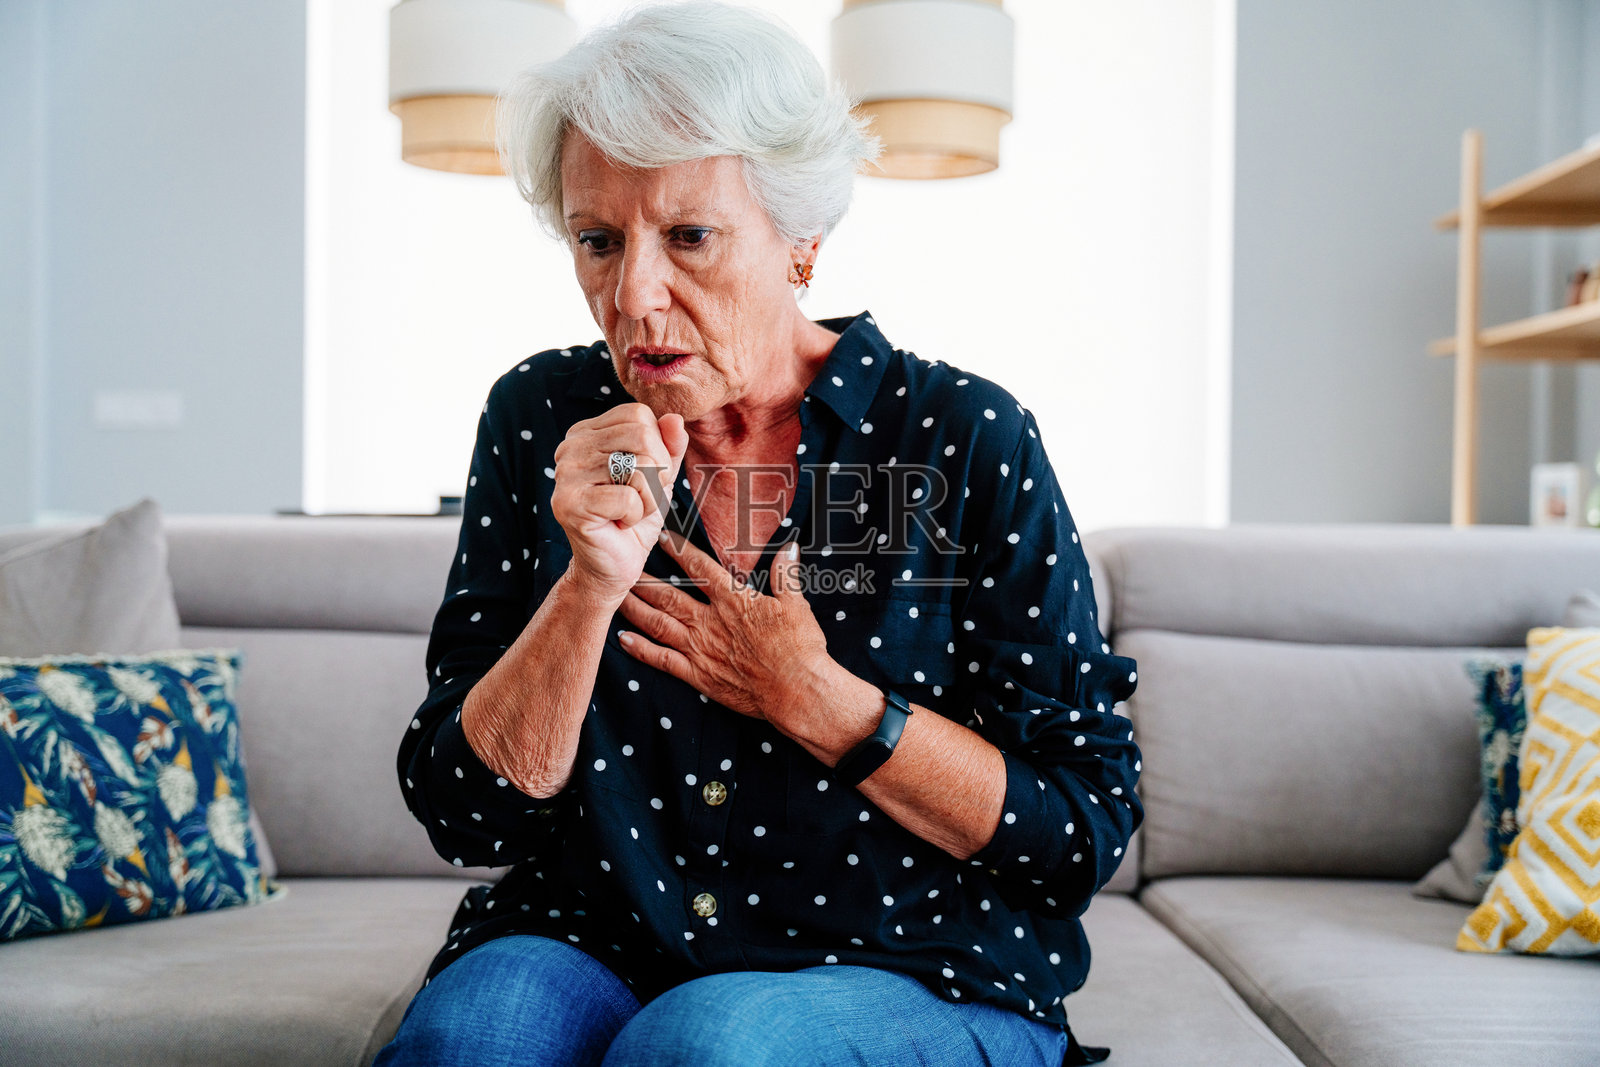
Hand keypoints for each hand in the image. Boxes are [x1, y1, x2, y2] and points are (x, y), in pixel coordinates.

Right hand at [551, 404, 688, 603]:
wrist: (613, 566)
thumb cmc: (634, 516)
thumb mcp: (660, 476)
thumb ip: (669, 446)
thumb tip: (674, 418)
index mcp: (586, 432)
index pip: (639, 415)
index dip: (658, 448)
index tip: (643, 477)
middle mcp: (569, 447)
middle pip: (643, 437)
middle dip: (657, 474)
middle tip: (639, 499)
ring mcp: (565, 475)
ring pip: (640, 468)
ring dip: (648, 499)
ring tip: (628, 512)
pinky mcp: (570, 504)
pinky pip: (629, 497)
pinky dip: (635, 516)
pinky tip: (619, 524)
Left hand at [616, 533, 835, 730]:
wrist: (796, 689)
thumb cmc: (799, 647)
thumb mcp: (796, 604)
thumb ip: (786, 573)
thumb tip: (789, 547)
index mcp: (733, 600)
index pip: (700, 568)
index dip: (679, 550)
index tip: (661, 538)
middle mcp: (710, 621)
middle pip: (668, 596)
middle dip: (644, 580)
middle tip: (623, 567)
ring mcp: (701, 648)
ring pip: (658, 624)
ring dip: (635, 609)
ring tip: (616, 597)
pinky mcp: (698, 675)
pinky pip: (663, 660)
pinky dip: (641, 650)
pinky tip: (623, 640)